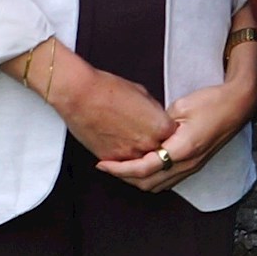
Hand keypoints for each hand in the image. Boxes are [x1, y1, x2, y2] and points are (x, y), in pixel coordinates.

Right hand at [20, 38, 176, 167]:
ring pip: (143, 165)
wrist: (80, 95)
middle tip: (151, 142)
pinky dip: (124, 161)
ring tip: (136, 147)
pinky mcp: (111, 159)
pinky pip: (123, 166)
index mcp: (162, 127)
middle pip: (161, 154)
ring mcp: (129, 155)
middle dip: (159, 149)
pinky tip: (122, 152)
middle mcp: (148, 144)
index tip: (167, 133)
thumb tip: (156, 120)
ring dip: (142, 158)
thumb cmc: (109, 89)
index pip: (176, 138)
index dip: (171, 135)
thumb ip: (155, 113)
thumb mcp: (144, 95)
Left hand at [101, 40, 256, 191]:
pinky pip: (169, 180)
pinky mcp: (195, 164)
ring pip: (158, 186)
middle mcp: (188, 163)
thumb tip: (142, 135)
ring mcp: (193, 166)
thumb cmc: (212, 101)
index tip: (103, 164)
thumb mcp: (179, 107)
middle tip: (108, 166)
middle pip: (148, 183)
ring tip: (121, 167)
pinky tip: (142, 166)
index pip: (143, 168)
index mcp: (182, 148)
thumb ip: (158, 124)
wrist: (238, 105)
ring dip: (137, 180)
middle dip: (125, 178)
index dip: (120, 168)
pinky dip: (151, 178)